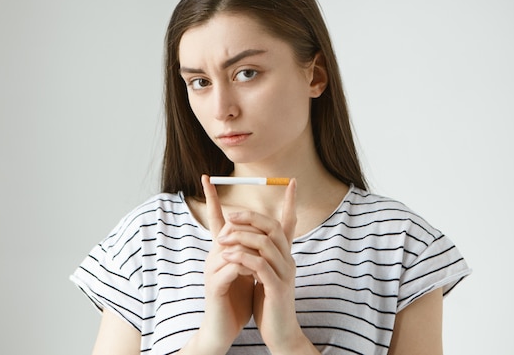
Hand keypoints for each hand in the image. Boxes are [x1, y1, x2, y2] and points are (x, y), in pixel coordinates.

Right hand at [191, 175, 254, 352]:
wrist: (224, 328)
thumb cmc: (237, 298)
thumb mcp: (249, 269)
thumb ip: (253, 250)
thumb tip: (265, 232)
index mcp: (221, 250)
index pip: (215, 217)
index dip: (211, 197)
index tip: (206, 176)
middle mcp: (213, 254)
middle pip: (230, 226)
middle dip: (249, 226)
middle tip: (268, 236)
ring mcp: (211, 268)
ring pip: (234, 244)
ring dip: (254, 249)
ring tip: (266, 261)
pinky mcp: (214, 284)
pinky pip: (233, 265)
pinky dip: (248, 265)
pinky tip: (256, 272)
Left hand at [218, 179, 313, 352]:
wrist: (279, 332)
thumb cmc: (268, 302)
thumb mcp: (264, 274)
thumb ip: (259, 255)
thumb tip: (248, 237)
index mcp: (285, 255)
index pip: (291, 222)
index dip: (291, 202)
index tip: (291, 181)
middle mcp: (288, 259)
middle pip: (273, 227)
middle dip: (250, 217)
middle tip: (229, 215)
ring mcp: (285, 273)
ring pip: (265, 243)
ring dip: (241, 237)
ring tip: (222, 238)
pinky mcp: (277, 287)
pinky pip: (259, 265)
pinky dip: (242, 257)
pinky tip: (228, 256)